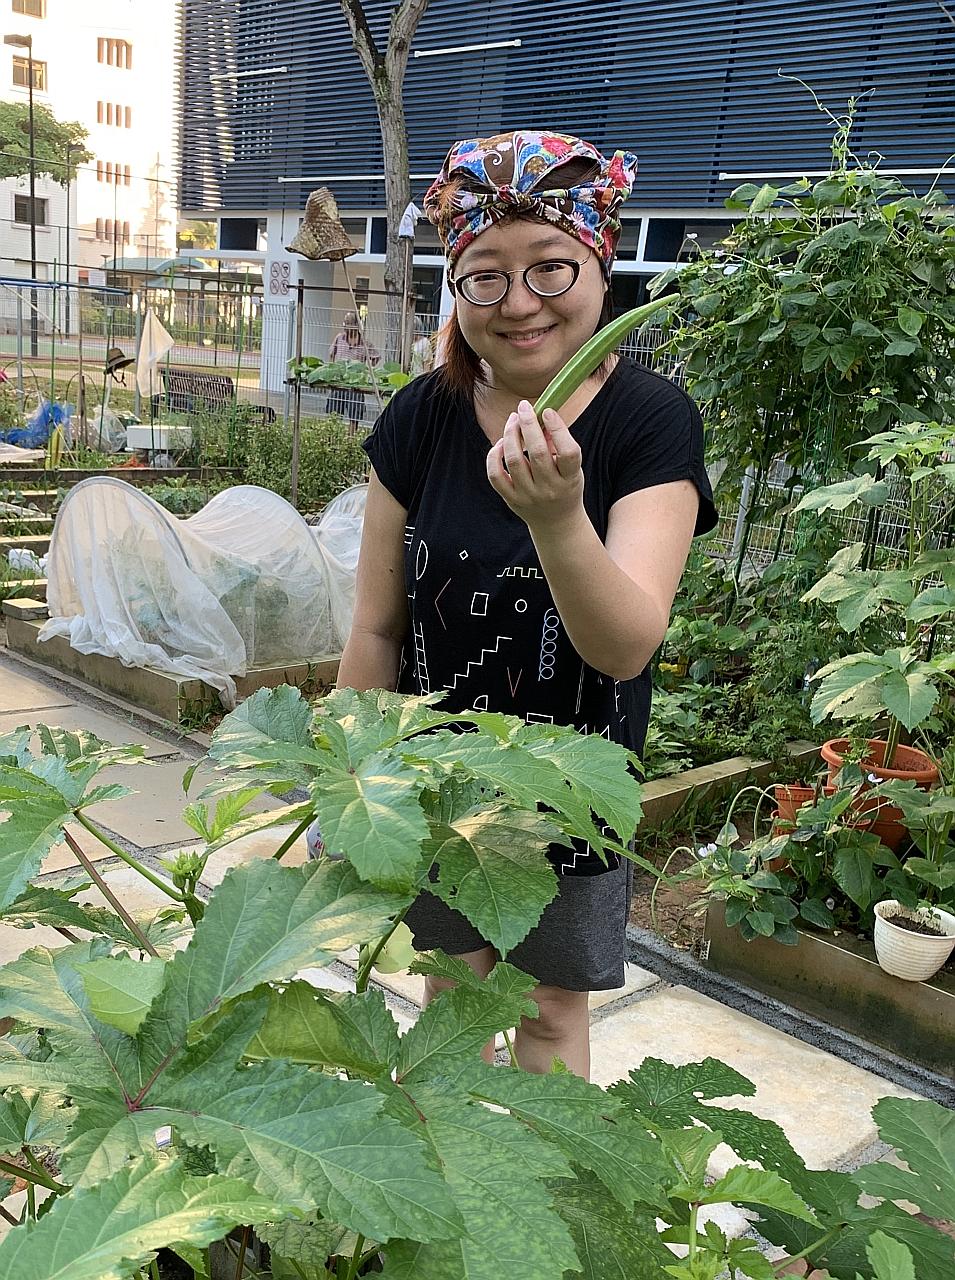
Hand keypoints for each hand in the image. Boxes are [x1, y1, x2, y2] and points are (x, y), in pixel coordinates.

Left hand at [486, 399, 584, 530]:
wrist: (557, 522)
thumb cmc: (565, 486)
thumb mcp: (572, 469)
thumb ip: (558, 445)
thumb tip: (539, 417)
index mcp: (570, 479)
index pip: (568, 452)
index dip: (558, 429)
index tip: (548, 412)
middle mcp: (550, 489)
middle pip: (537, 452)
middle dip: (528, 424)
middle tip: (524, 407)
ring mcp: (529, 496)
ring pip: (514, 460)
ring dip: (510, 435)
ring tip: (513, 421)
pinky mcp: (511, 499)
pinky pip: (496, 475)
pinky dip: (494, 456)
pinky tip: (500, 444)